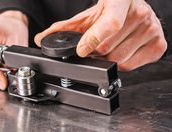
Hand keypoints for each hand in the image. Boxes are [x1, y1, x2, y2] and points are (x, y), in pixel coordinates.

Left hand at [35, 0, 166, 70]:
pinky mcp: (158, 45)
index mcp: (122, 1)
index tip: (81, 50)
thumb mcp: (86, 17)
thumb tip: (42, 39)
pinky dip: (120, 63)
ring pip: (118, 59)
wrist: (129, 7)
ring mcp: (152, 29)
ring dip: (107, 58)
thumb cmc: (108, 11)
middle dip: (95, 52)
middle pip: (108, 49)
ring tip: (107, 46)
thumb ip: (63, 28)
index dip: (92, 40)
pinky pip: (131, 65)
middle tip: (95, 45)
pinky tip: (120, 50)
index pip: (109, 24)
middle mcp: (141, 13)